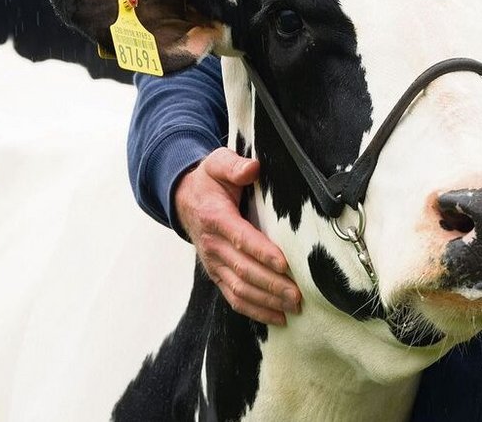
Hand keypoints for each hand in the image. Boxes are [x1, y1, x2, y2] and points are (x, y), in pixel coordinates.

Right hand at [174, 148, 301, 325]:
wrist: (184, 199)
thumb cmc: (209, 181)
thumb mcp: (217, 163)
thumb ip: (234, 165)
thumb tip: (252, 168)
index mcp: (215, 218)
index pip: (241, 239)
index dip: (262, 253)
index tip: (285, 264)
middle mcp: (212, 245)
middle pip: (243, 270)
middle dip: (271, 285)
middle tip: (297, 294)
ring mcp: (213, 264)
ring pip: (239, 289)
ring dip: (266, 301)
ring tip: (293, 307)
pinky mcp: (217, 274)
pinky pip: (234, 297)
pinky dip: (255, 310)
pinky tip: (277, 318)